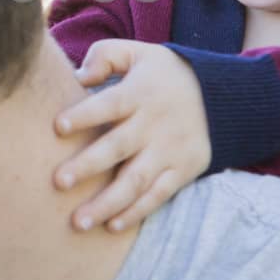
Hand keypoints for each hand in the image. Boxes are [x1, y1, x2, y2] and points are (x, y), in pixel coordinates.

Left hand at [53, 40, 211, 231]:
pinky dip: (136, 213)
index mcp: (140, 93)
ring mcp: (170, 150)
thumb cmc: (163, 74)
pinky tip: (111, 226)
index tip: (57, 127)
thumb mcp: (138, 52)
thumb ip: (105, 56)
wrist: (221, 94)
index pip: (110, 104)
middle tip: (58, 183)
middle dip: (88, 166)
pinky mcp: (183, 170)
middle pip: (118, 147)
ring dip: (107, 203)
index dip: (84, 115)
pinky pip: (158, 196)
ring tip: (78, 222)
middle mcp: (155, 124)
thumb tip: (78, 77)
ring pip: (136, 181)